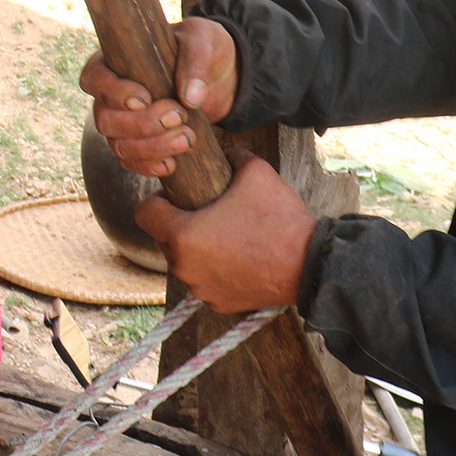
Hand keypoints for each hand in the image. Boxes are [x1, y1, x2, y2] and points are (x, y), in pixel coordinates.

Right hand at [80, 17, 237, 176]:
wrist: (219, 76)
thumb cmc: (201, 48)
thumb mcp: (203, 40)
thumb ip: (196, 60)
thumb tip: (190, 97)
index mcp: (115, 62)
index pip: (94, 79)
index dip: (113, 93)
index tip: (145, 98)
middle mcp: (111, 96)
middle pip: (105, 119)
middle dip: (141, 124)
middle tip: (178, 116)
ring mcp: (122, 123)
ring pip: (118, 145)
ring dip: (151, 147)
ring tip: (187, 139)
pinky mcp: (138, 144)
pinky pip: (131, 163)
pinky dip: (149, 166)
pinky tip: (172, 164)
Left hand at [133, 151, 313, 312]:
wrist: (311, 264)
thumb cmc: (279, 218)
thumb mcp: (255, 172)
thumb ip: (231, 156)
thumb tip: (225, 152)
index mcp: (182, 235)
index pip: (144, 212)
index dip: (159, 199)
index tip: (180, 195)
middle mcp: (183, 267)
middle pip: (163, 238)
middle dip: (180, 223)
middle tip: (210, 212)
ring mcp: (199, 289)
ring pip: (184, 261)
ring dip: (197, 247)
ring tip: (226, 234)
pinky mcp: (217, 303)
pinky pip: (204, 280)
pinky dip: (214, 269)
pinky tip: (237, 256)